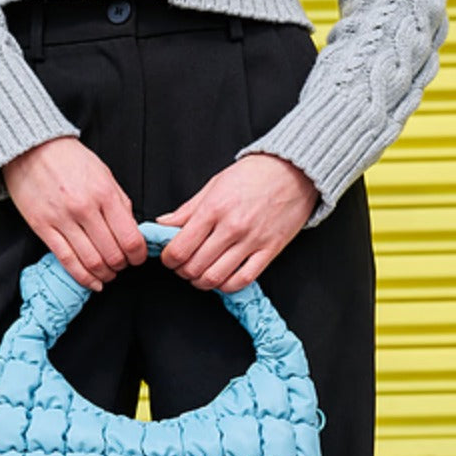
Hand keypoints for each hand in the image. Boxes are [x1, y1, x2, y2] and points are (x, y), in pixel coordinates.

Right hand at [2, 136, 146, 291]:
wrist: (31, 149)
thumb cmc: (69, 160)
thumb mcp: (104, 174)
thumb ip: (119, 202)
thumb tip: (131, 230)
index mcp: (104, 193)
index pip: (129, 238)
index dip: (138, 255)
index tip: (138, 258)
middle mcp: (84, 208)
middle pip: (111, 254)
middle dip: (122, 266)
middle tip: (123, 266)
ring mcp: (62, 219)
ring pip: (90, 261)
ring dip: (104, 274)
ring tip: (108, 274)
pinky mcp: (43, 228)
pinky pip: (66, 260)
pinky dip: (83, 277)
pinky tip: (92, 282)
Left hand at [153, 153, 316, 292]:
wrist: (293, 170)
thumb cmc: (254, 174)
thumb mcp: (214, 185)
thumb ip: (186, 210)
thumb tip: (162, 225)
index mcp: (214, 209)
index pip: (180, 248)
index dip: (168, 259)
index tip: (169, 258)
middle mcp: (231, 227)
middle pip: (194, 267)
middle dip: (182, 271)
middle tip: (182, 266)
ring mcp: (252, 241)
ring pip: (215, 278)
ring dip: (201, 282)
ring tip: (199, 274)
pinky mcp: (270, 250)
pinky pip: (243, 280)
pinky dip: (227, 286)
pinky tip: (221, 279)